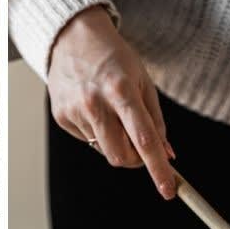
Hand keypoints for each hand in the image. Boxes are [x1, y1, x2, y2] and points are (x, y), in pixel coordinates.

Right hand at [47, 6, 176, 198]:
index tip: (168, 190)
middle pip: (121, 156)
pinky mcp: (61, 117)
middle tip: (141, 146)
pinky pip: (87, 141)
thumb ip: (156, 120)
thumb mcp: (143, 81)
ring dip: (115, 142)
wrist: (72, 39)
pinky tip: (93, 109)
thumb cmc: (113, 58)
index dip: (158, 168)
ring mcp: (75, 111)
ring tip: (111, 113)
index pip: (144, 139)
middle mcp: (95, 103)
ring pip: (105, 150)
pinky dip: (97, 132)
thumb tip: (167, 154)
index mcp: (121, 90)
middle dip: (135, 159)